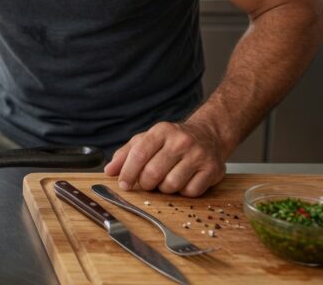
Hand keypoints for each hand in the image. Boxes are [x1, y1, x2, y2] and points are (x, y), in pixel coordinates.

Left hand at [103, 121, 226, 196]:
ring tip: (166, 179)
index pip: (139, 154)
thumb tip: (110, 171)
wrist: (209, 135)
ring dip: (164, 189)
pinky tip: (183, 181)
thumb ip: (126, 154)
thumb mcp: (147, 140)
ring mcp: (199, 155)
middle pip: (153, 173)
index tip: (123, 184)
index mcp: (162, 131)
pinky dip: (182, 192)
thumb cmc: (172, 140)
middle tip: (147, 183)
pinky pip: (190, 192)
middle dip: (145, 183)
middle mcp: (181, 141)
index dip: (127, 173)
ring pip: (171, 185)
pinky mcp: (212, 170)